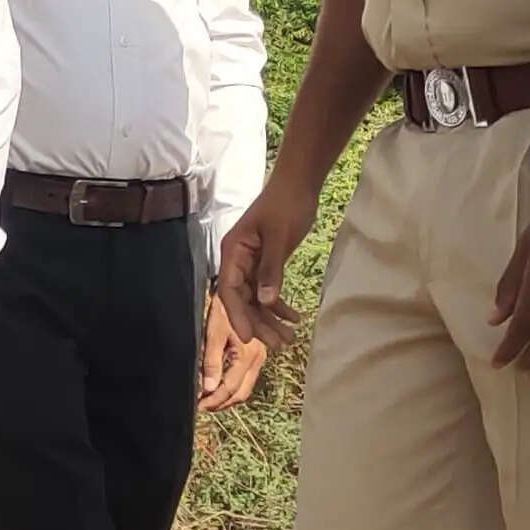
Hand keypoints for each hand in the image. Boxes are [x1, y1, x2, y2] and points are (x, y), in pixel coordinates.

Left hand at [197, 290, 270, 412]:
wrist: (241, 288)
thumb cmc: (224, 308)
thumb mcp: (214, 333)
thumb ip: (211, 362)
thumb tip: (207, 389)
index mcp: (247, 356)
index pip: (229, 389)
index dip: (213, 401)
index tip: (197, 407)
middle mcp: (258, 359)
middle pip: (241, 393)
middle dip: (222, 403)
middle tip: (203, 407)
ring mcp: (261, 356)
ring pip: (246, 387)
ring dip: (228, 396)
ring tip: (209, 399)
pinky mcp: (258, 352)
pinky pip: (247, 377)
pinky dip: (234, 385)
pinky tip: (221, 385)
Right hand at [215, 174, 325, 348]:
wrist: (299, 184)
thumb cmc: (286, 205)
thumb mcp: (280, 237)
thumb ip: (271, 269)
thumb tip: (266, 301)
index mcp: (233, 251)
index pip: (229, 290)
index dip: (238, 315)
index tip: (250, 338)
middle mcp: (238, 260)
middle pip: (243, 300)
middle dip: (259, 323)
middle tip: (278, 345)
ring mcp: (251, 264)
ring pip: (256, 299)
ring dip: (271, 320)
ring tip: (289, 339)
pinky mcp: (265, 264)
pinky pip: (268, 291)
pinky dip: (280, 306)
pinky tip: (295, 318)